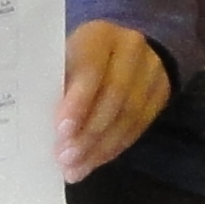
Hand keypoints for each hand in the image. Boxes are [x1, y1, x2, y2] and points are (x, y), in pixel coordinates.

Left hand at [55, 24, 169, 180]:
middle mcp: (131, 50)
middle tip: (66, 158)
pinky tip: (95, 161)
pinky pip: (139, 126)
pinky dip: (115, 147)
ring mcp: (151, 71)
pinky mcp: (161, 92)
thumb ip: (58, 84)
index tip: (62, 131)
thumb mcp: (65, 57)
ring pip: (130, 116)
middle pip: (115, 96)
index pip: (92, 70)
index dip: (78, 102)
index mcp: (100, 35)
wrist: (123, 44)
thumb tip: (42, 128)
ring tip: (77, 168)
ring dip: (101, 147)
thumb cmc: (79, 54)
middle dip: (89, 132)